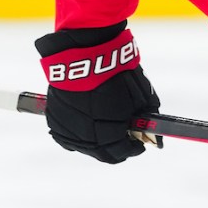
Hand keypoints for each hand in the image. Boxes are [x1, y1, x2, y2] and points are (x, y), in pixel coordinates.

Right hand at [35, 22, 160, 163]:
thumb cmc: (117, 74)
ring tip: (105, 121)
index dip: (133, 148)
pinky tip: (88, 118)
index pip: (122, 153)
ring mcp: (67, 129)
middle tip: (124, 133)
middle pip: (103, 153)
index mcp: (108, 136)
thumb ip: (146, 119)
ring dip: (97, 138)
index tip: (138, 142)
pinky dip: (79, 130)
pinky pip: (69, 134)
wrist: (85, 54)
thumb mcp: (142, 98)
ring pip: (85, 145)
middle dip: (116, 145)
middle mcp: (86, 139)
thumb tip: (153, 132)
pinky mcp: (54, 119)